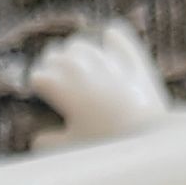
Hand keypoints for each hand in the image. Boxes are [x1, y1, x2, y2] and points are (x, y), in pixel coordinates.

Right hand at [29, 22, 170, 144]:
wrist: (148, 139)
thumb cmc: (105, 147)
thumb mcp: (72, 149)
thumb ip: (49, 142)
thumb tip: (36, 139)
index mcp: (61, 86)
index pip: (38, 77)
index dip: (36, 85)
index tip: (38, 93)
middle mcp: (80, 66)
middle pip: (55, 55)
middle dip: (51, 65)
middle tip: (53, 76)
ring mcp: (106, 58)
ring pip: (80, 44)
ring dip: (74, 53)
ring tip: (76, 64)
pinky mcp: (131, 58)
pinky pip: (117, 35)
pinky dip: (111, 38)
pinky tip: (108, 40)